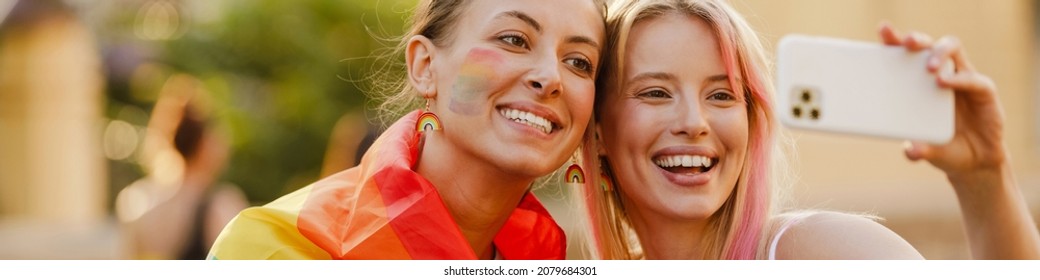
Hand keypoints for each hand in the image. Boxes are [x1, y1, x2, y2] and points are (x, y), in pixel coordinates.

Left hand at [878, 22, 1005, 181]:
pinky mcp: (983, 91)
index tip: (884, 32)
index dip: (895, 40)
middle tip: (906, 43)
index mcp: (918, 82)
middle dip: (917, 40)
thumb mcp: (924, 148)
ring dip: (939, 53)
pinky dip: (958, 79)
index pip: (906, 54)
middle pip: (929, 45)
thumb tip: (910, 151)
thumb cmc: (941, 146)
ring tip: (928, 68)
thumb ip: (915, 148)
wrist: (973, 161)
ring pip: (953, 50)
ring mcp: (963, 79)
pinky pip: (973, 78)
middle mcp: (941, 74)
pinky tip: (944, 82)